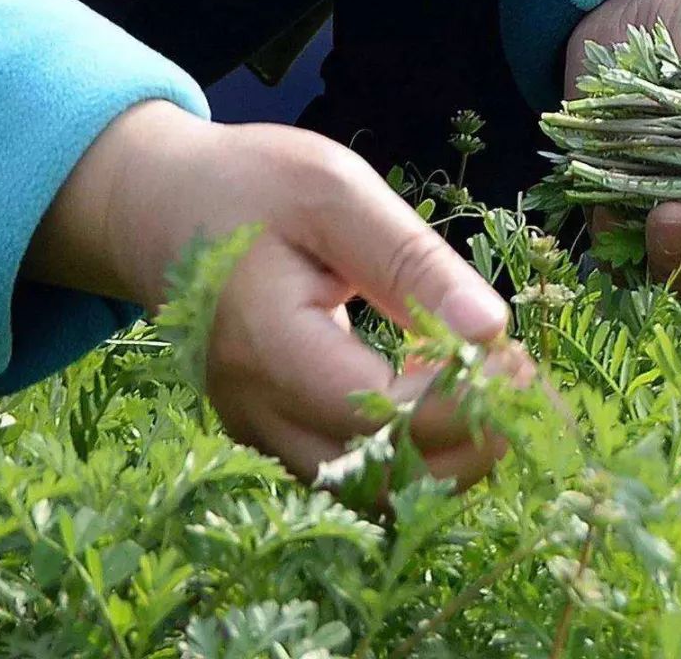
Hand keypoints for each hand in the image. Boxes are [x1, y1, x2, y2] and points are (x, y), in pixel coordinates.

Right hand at [25, 101, 533, 486]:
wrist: (160, 208)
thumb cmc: (249, 186)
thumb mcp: (336, 194)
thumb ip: (412, 263)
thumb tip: (492, 331)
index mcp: (267, 346)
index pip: (381, 419)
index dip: (463, 403)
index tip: (517, 361)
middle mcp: (256, 410)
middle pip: (380, 480)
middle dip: (468, 444)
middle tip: (520, 384)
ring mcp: (260, 431)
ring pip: (370, 493)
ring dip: (445, 459)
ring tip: (490, 391)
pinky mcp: (273, 433)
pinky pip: (354, 474)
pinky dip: (412, 454)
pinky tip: (445, 397)